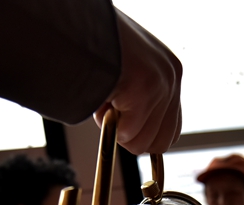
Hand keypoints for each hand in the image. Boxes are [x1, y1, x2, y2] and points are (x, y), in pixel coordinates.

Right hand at [94, 9, 182, 154]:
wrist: (72, 23)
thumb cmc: (90, 46)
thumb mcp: (126, 71)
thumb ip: (138, 98)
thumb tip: (130, 133)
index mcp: (169, 70)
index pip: (170, 130)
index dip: (143, 136)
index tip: (122, 128)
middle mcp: (171, 75)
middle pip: (159, 143)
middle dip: (130, 138)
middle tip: (109, 111)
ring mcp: (161, 82)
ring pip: (140, 142)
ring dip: (114, 127)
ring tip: (103, 95)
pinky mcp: (145, 88)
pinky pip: (126, 132)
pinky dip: (106, 122)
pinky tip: (99, 93)